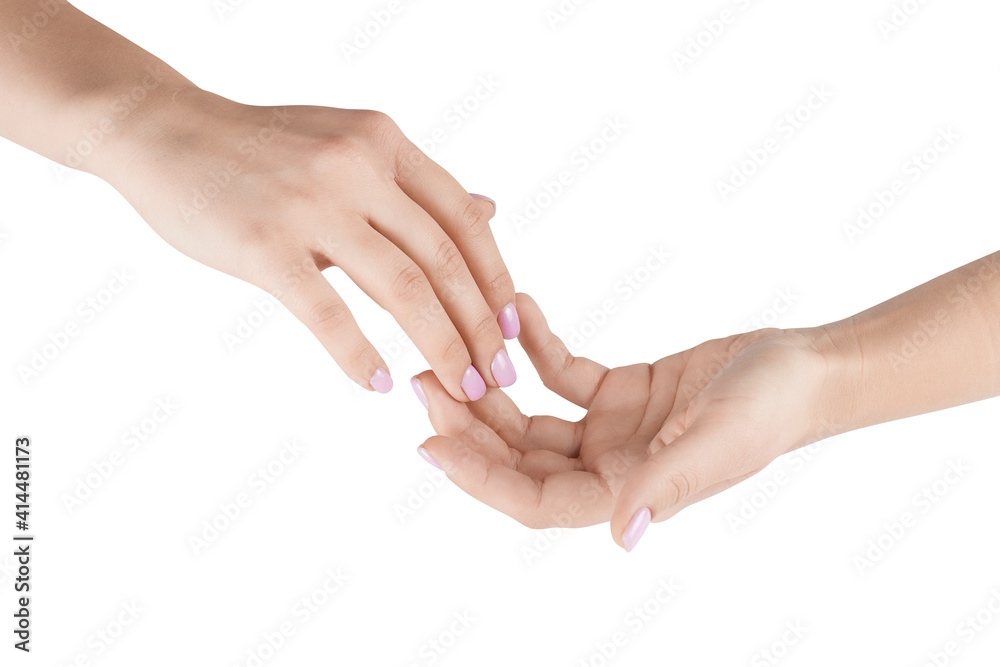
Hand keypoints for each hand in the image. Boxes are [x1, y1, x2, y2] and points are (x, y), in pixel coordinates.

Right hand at [104, 88, 517, 398]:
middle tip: (498, 376)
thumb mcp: (349, 145)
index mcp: (383, 143)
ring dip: (440, 346)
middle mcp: (357, 166)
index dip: (496, 278)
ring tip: (460, 390)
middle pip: (443, 258)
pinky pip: (326, 311)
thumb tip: (488, 210)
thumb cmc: (262, 148)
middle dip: (479, 326)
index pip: (462, 218)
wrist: (164, 131)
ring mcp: (311, 203)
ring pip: (401, 286)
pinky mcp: (263, 244)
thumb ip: (415, 184)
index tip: (512, 328)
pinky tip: (378, 383)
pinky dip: (358, 354)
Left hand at [413, 294, 839, 549]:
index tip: (430, 442)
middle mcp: (608, 470)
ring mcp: (609, 433)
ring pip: (530, 420)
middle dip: (469, 427)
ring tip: (448, 350)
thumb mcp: (722, 440)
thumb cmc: (774, 407)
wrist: (804, 367)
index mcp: (625, 495)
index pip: (535, 498)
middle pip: (518, 459)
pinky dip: (538, 345)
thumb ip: (669, 483)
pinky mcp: (617, 394)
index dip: (480, 477)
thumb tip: (622, 534)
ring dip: (490, 390)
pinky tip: (517, 308)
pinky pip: (563, 373)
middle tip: (422, 383)